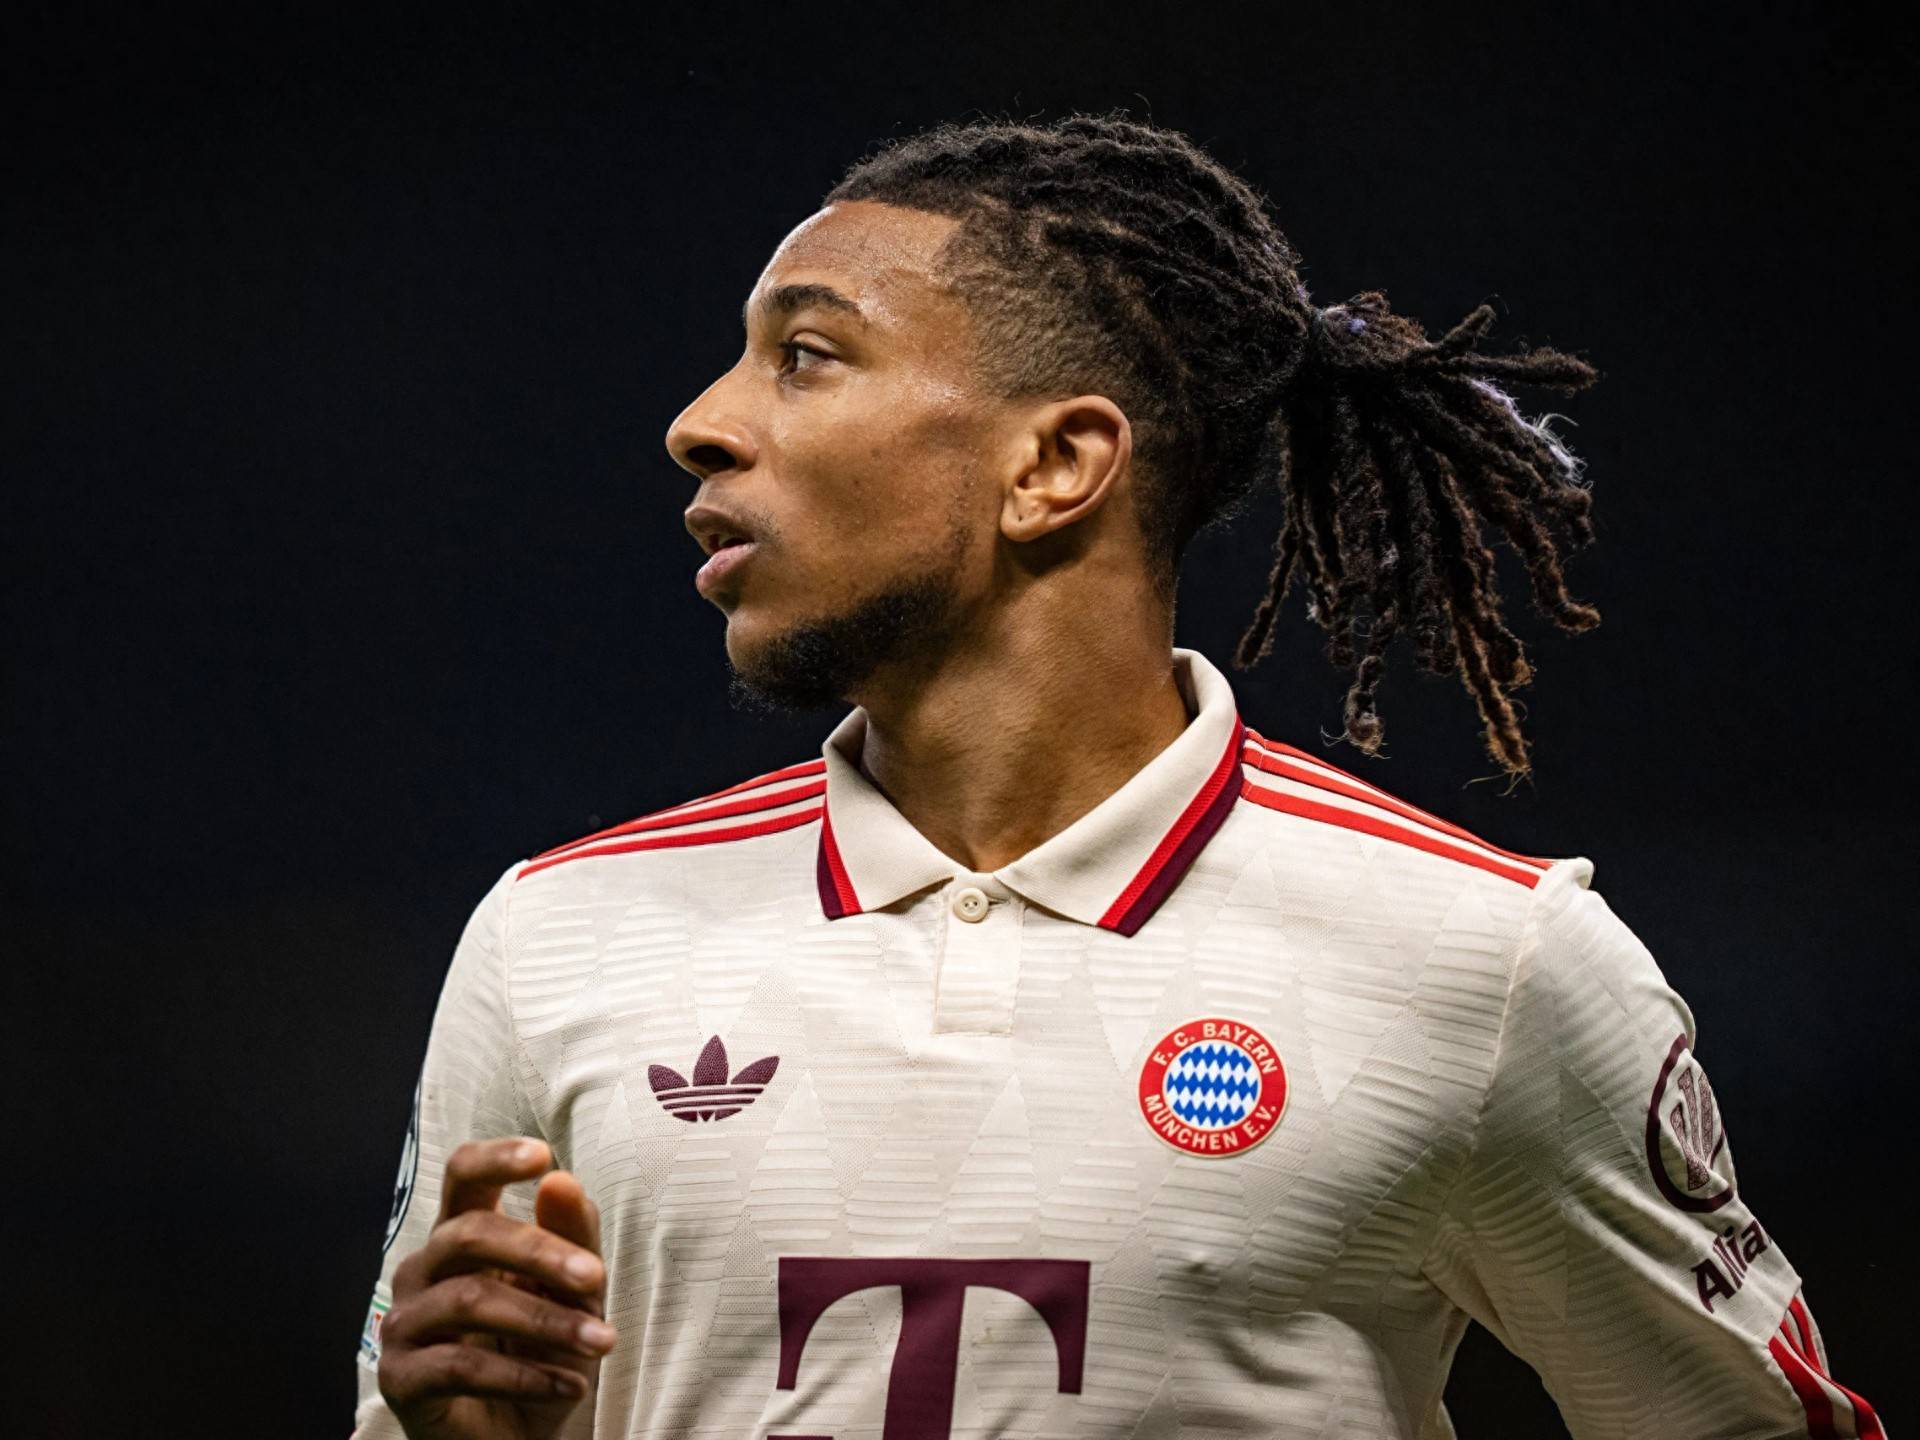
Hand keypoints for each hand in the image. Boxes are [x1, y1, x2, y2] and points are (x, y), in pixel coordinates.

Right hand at [378, 1138, 615, 1439]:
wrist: (515, 1433)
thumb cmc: (540, 1351)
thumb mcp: (572, 1293)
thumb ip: (572, 1237)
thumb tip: (563, 1181)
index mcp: (461, 1236)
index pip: (462, 1176)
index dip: (494, 1160)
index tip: (542, 1156)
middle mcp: (423, 1270)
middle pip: (469, 1234)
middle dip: (540, 1252)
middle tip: (597, 1279)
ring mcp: (405, 1323)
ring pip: (470, 1300)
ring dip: (545, 1322)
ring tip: (601, 1342)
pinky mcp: (400, 1378)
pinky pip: (461, 1366)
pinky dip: (525, 1375)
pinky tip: (569, 1385)